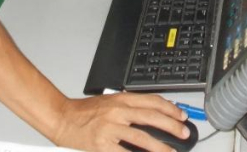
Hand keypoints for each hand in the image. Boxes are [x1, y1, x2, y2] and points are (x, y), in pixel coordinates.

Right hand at [53, 94, 188, 151]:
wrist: (62, 118)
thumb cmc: (85, 112)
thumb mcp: (111, 101)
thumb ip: (130, 105)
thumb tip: (153, 112)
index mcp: (122, 99)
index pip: (153, 101)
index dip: (171, 109)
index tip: (182, 115)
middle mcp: (118, 111)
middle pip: (152, 117)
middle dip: (172, 125)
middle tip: (184, 132)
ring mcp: (110, 128)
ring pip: (142, 137)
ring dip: (160, 146)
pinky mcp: (102, 144)